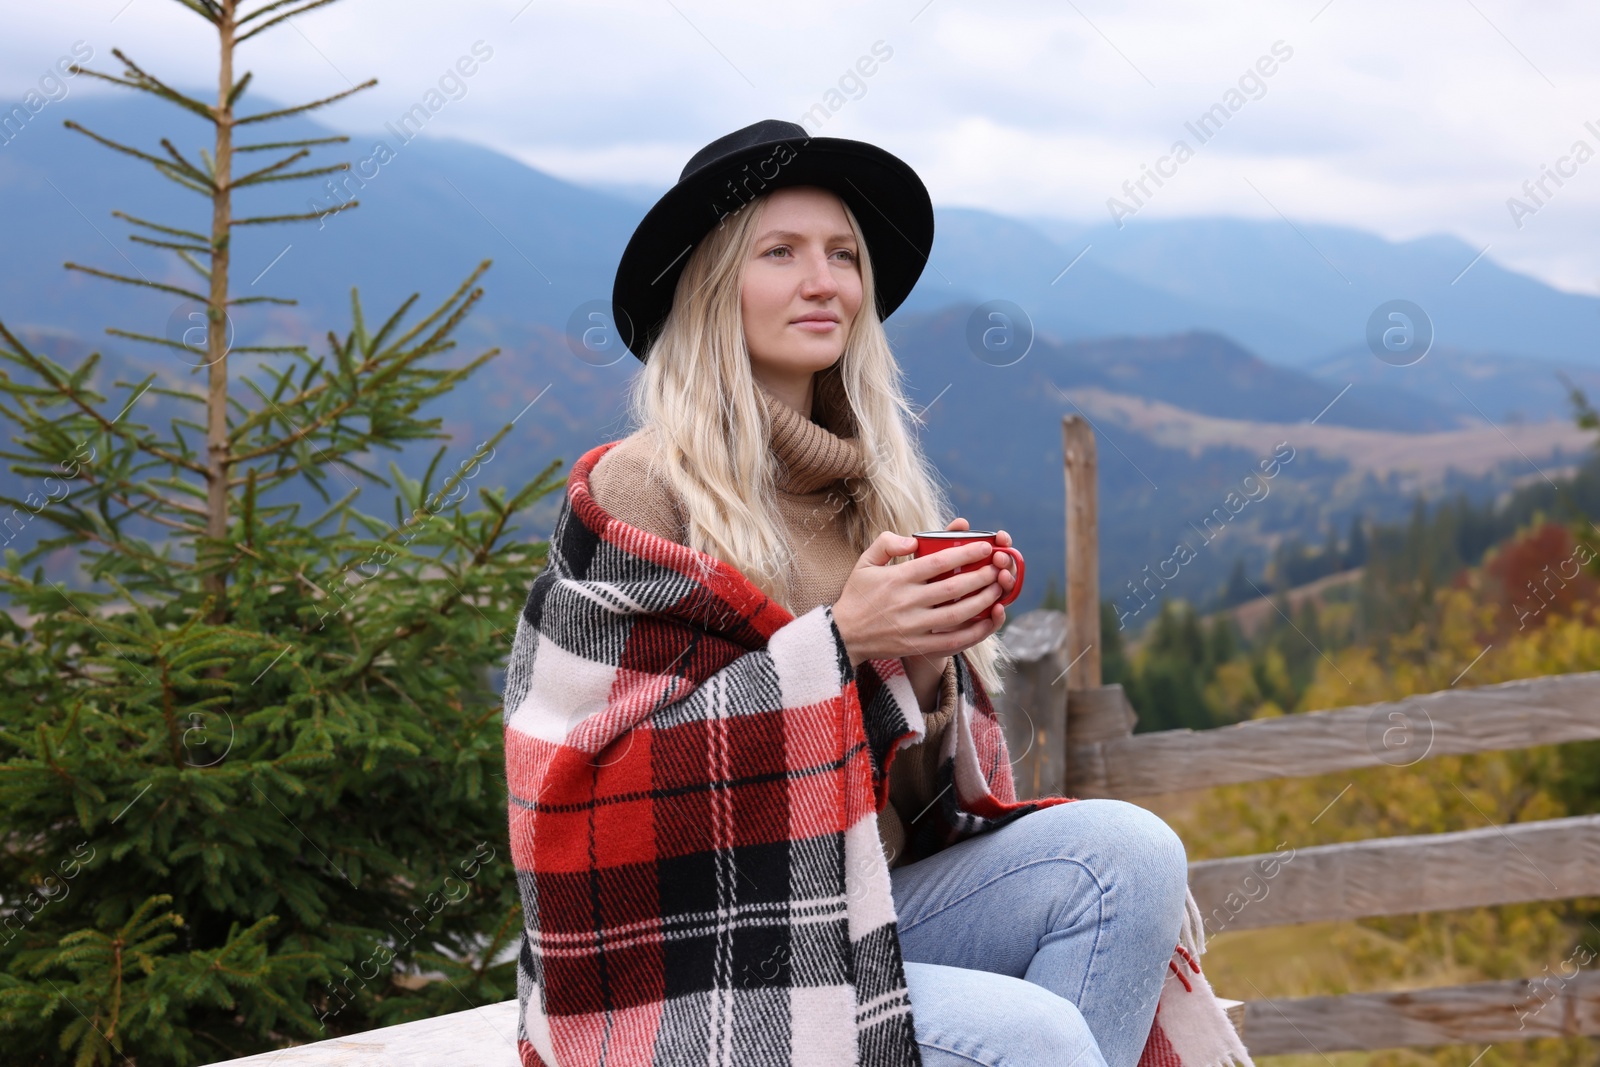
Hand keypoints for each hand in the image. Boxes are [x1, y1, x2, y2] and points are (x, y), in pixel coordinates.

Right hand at [831, 518, 1014, 669]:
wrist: (843, 636)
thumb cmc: (857, 596)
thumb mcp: (864, 562)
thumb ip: (886, 543)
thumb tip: (913, 539)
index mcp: (897, 578)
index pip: (938, 562)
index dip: (966, 554)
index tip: (986, 548)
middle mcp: (907, 602)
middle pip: (954, 587)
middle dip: (982, 576)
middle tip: (999, 568)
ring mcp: (914, 626)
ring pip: (958, 613)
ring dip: (983, 601)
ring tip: (999, 589)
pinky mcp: (918, 646)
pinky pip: (953, 641)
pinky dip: (975, 632)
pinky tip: (990, 621)